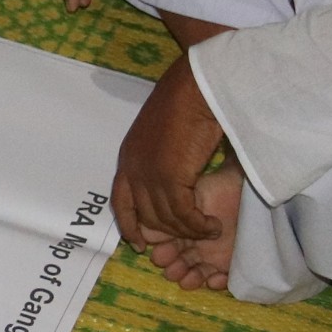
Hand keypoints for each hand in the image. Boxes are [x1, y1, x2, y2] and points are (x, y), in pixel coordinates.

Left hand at [109, 53, 227, 264]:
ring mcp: (149, 173)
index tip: (139, 244)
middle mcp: (133, 168)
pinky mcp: (170, 176)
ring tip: (209, 230)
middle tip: (192, 235)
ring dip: (188, 230)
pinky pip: (183, 214)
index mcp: (128, 157)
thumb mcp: (164, 136)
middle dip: (169, 231)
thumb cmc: (187, 103)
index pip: (119, 202)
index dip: (129, 225)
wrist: (197, 87)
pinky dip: (198, 225)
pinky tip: (212, 225)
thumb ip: (161, 160)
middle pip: (146, 215)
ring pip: (166, 218)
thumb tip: (175, 183)